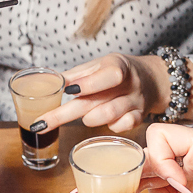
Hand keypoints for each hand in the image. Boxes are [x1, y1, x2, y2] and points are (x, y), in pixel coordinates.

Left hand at [33, 54, 161, 133]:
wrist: (153, 79)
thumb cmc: (118, 71)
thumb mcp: (99, 66)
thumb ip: (76, 75)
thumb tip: (49, 82)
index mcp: (118, 66)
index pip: (108, 75)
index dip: (89, 84)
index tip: (67, 91)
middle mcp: (129, 85)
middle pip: (96, 101)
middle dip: (63, 114)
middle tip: (40, 124)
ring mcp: (136, 102)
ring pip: (110, 116)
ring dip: (89, 119)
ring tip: (83, 118)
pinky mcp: (139, 117)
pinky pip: (123, 127)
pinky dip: (110, 126)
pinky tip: (106, 122)